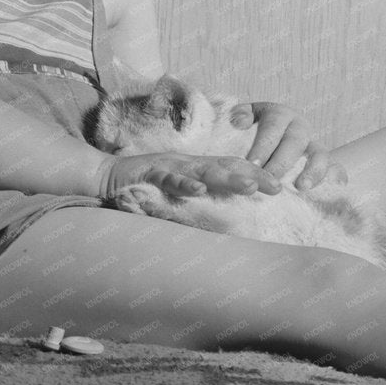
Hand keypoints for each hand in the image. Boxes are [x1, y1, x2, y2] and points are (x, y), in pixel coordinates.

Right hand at [97, 151, 282, 201]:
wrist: (107, 177)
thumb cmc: (145, 187)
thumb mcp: (177, 193)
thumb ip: (199, 202)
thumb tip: (227, 220)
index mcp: (196, 168)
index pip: (231, 167)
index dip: (255, 174)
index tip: (279, 186)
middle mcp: (187, 164)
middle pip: (224, 167)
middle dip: (250, 175)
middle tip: (274, 185)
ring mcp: (169, 167)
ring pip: (202, 170)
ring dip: (226, 177)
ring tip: (248, 185)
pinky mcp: (149, 173)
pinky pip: (168, 178)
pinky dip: (182, 183)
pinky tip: (197, 190)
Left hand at [245, 102, 349, 189]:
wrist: (269, 140)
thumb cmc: (250, 133)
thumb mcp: (242, 118)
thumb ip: (238, 117)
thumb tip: (239, 122)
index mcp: (279, 114)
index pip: (272, 127)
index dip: (263, 145)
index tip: (251, 164)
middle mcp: (299, 127)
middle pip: (295, 142)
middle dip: (282, 162)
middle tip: (269, 181)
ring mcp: (314, 145)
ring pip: (320, 154)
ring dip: (313, 170)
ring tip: (301, 187)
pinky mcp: (326, 163)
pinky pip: (336, 169)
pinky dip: (336, 178)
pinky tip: (332, 191)